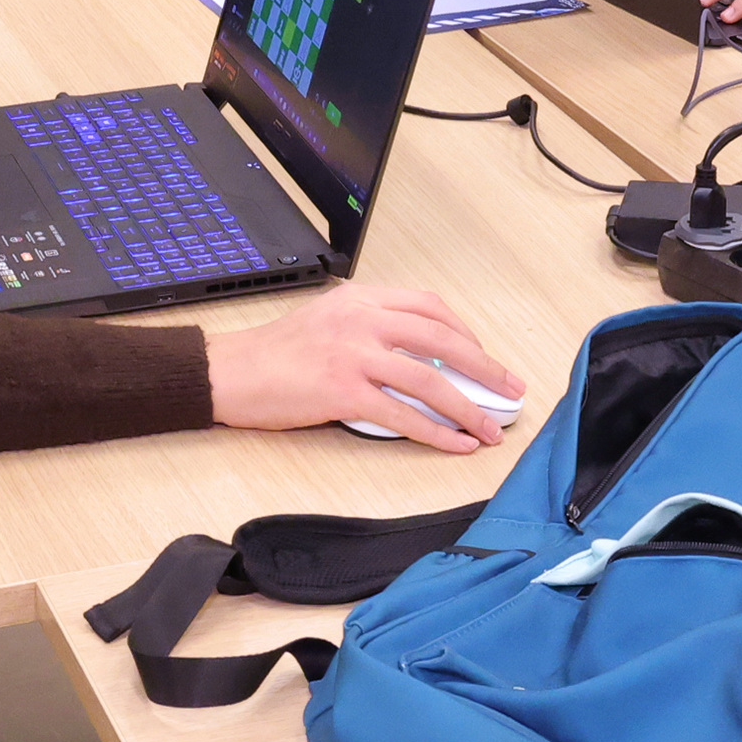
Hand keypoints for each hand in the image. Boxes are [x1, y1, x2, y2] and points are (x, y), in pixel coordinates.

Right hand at [208, 284, 520, 453]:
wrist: (231, 371)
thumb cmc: (275, 351)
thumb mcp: (328, 317)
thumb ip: (369, 325)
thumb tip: (418, 353)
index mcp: (361, 299)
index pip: (429, 307)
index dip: (464, 332)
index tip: (482, 355)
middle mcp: (362, 320)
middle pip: (442, 339)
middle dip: (484, 367)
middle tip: (510, 388)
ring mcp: (353, 355)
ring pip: (429, 378)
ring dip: (468, 406)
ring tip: (489, 428)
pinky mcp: (342, 392)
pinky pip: (402, 414)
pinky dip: (435, 431)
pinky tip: (455, 443)